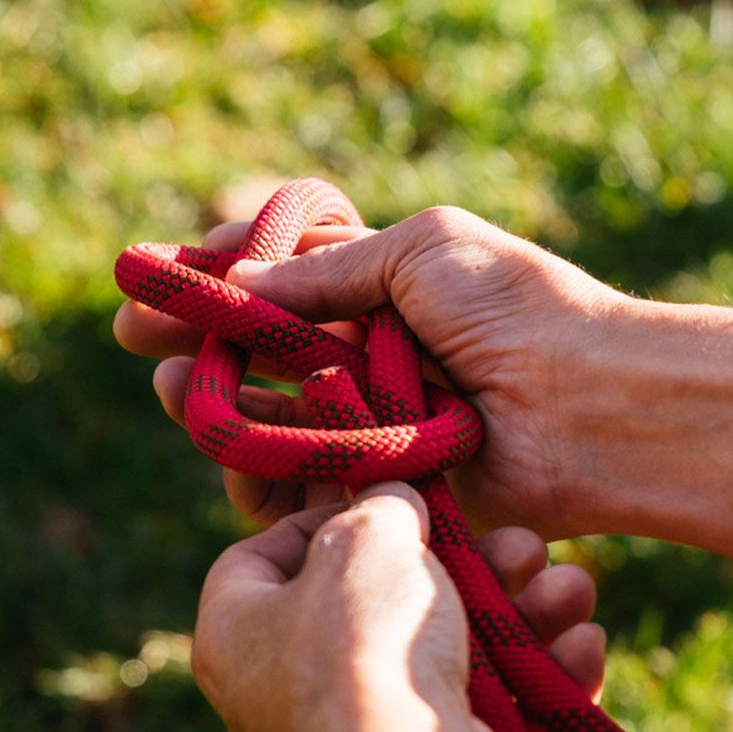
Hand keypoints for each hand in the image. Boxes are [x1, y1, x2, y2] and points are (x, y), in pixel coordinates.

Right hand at [114, 208, 632, 538]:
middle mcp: (378, 348)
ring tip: (182, 393)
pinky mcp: (386, 479)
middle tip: (140, 340)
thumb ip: (326, 274)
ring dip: (219, 402)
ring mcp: (378, 416)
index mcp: (390, 280)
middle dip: (200, 339)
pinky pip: (306, 476)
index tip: (156, 276)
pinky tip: (232, 456)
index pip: (284, 272)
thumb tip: (239, 286)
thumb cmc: (520, 313)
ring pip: (274, 413)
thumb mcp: (423, 251)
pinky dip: (264, 468)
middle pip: (263, 345)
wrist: (592, 409)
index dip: (219, 273)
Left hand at [190, 482, 606, 731]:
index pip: (262, 560)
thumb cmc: (364, 643)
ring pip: (451, 662)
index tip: (389, 504)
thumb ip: (380, 508)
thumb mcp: (366, 536)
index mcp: (236, 637)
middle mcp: (283, 701)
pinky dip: (537, 685)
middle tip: (522, 548)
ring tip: (570, 589)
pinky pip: (486, 721)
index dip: (327, 519)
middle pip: (384, 610)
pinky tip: (582, 649)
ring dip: (522, 620)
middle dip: (469, 572)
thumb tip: (394, 505)